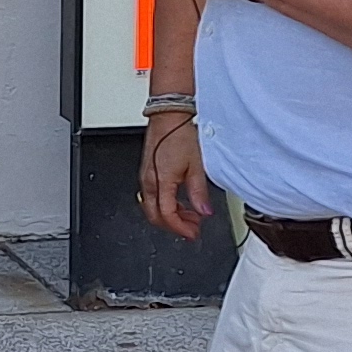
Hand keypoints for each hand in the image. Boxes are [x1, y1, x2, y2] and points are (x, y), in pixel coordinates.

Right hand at [137, 110, 214, 241]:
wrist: (168, 118)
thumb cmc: (179, 135)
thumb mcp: (196, 166)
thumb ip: (199, 192)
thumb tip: (204, 211)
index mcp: (161, 182)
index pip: (167, 215)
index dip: (181, 228)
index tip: (193, 233)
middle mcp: (149, 182)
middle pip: (155, 216)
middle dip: (174, 226)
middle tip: (192, 228)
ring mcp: (146, 177)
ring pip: (152, 208)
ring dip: (170, 216)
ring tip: (189, 215)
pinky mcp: (147, 172)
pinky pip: (152, 197)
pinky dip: (166, 205)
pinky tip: (179, 202)